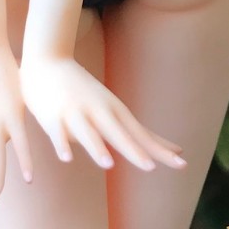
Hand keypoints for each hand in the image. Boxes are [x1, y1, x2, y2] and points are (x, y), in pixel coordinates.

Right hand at [20, 54, 185, 171]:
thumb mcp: (114, 111)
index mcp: (115, 113)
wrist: (47, 60)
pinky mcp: (52, 117)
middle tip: (150, 167)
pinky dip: (62, 144)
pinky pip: (57, 133)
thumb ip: (139, 133)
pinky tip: (66, 158)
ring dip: (97, 148)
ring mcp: (75, 113)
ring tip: (108, 164)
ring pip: (88, 133)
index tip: (181, 163)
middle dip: (133, 150)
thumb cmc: (86, 92)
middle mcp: (99, 112)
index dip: (159, 149)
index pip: (141, 135)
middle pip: (119, 134)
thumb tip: (175, 149)